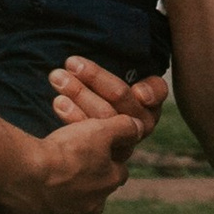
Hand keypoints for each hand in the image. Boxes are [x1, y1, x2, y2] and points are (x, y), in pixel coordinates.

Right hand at [0, 111, 140, 213]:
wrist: (23, 177)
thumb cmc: (62, 152)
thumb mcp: (98, 130)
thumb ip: (123, 128)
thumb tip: (140, 127)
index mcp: (109, 183)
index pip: (118, 171)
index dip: (108, 160)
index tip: (94, 151)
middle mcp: (94, 208)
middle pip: (98, 193)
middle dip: (90, 182)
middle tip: (71, 166)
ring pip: (77, 210)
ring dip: (70, 199)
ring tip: (51, 182)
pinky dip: (50, 212)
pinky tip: (38, 197)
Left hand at [49, 55, 169, 138]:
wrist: (78, 126)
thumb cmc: (97, 84)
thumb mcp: (111, 70)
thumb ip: (119, 63)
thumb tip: (126, 71)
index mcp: (150, 99)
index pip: (157, 90)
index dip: (151, 92)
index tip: (138, 92)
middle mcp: (142, 121)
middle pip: (123, 99)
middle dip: (96, 79)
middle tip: (70, 62)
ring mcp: (125, 139)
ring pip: (105, 117)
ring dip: (80, 93)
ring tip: (57, 77)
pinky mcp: (106, 151)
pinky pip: (91, 137)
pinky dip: (73, 115)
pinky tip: (58, 102)